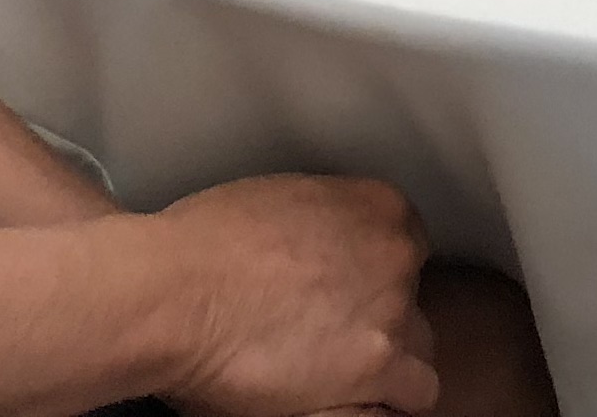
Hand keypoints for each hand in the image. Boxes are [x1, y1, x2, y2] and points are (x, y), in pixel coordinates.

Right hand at [157, 176, 437, 415]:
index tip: (347, 290)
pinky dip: (384, 402)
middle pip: (410, 296)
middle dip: (380, 316)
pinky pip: (412, 394)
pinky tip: (353, 402)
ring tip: (343, 376)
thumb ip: (317, 223)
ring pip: (417, 351)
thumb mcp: (276, 200)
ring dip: (388, 364)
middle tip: (333, 332)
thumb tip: (309, 245)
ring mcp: (389, 315)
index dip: (372, 273)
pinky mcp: (374, 369)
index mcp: (377, 205)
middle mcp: (394, 257)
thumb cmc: (202, 246)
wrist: (179, 292)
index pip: (404, 243)